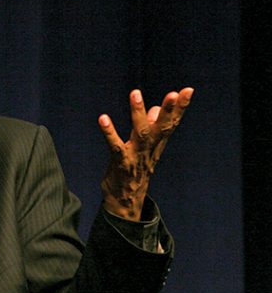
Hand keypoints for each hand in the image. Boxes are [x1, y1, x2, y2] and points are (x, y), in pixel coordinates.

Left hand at [98, 87, 192, 220]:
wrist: (125, 202)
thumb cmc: (133, 171)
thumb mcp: (145, 149)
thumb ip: (150, 128)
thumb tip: (154, 109)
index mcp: (157, 145)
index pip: (171, 123)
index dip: (180, 108)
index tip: (188, 90)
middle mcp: (149, 150)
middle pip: (162, 128)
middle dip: (170, 110)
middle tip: (175, 93)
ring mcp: (136, 156)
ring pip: (140, 133)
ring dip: (138, 113)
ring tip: (135, 93)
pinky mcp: (120, 163)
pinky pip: (115, 146)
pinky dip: (109, 132)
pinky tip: (103, 118)